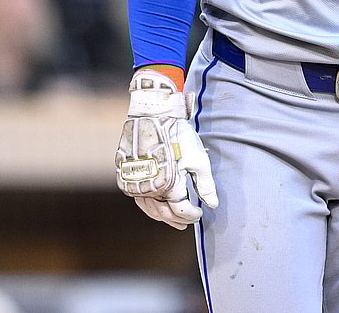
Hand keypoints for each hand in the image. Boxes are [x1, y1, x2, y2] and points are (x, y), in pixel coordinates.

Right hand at [114, 70, 218, 229]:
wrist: (153, 115)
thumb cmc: (179, 136)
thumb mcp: (199, 159)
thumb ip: (205, 185)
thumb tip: (213, 205)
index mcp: (168, 185)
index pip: (181, 210)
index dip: (191, 215)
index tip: (200, 214)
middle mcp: (148, 188)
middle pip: (163, 212)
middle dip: (177, 219)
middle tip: (187, 222)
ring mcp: (134, 183)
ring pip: (148, 207)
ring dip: (161, 215)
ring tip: (173, 219)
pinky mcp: (125, 175)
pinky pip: (138, 197)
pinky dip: (148, 204)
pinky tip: (156, 204)